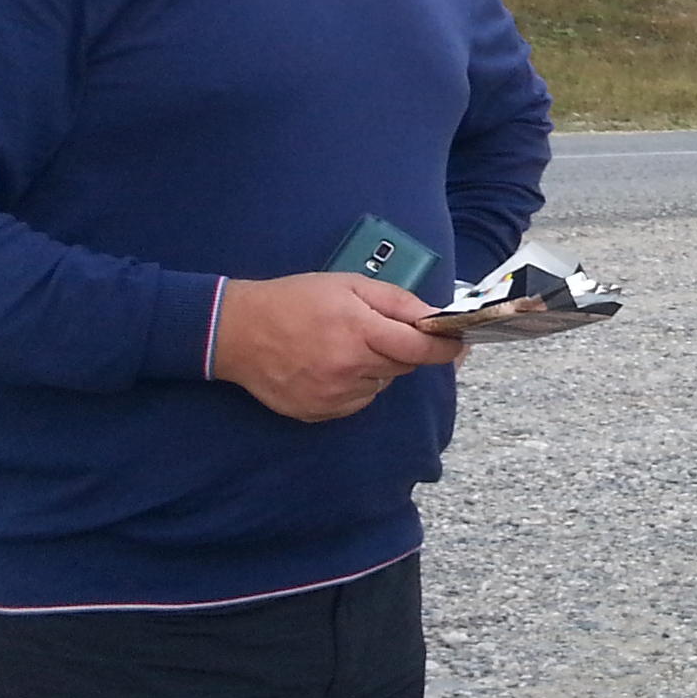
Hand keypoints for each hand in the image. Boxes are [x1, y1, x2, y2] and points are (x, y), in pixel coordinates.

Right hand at [212, 273, 468, 421]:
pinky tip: (330, 365)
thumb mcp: (348, 285)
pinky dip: (355, 385)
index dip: (446, 348)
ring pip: (380, 384)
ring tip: (344, 345)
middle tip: (377, 330)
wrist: (237, 332)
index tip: (459, 345)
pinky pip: (357, 401)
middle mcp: (350, 368)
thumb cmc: (295, 300)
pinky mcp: (319, 412)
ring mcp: (333, 395)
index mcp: (360, 331)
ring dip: (376, 367)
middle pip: (403, 366)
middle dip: (402, 349)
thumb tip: (433, 315)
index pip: (421, 349)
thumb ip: (396, 301)